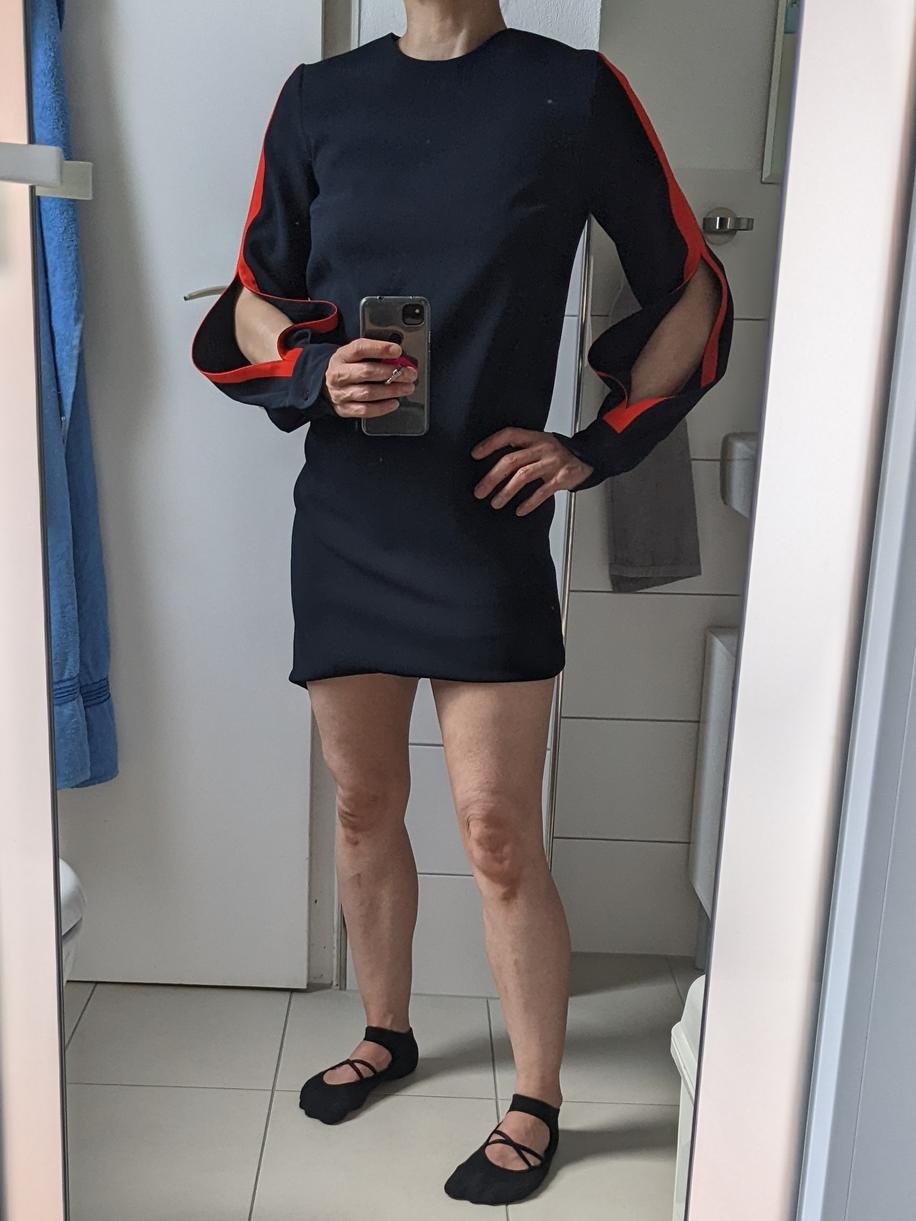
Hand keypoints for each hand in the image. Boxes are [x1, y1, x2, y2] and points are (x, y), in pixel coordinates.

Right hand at [322, 338, 417, 417]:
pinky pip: (365, 410)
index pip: (360, 349)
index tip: (397, 351)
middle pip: (367, 372)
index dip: (380, 349)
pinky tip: (394, 402)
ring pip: (368, 393)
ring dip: (391, 391)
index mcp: (342, 356)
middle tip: (409, 374)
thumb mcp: (355, 355)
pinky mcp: (344, 409)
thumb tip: (398, 358)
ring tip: (406, 388)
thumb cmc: (347, 367)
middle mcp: (339, 374)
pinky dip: (382, 407)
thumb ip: (373, 354)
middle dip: (392, 373)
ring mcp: (341, 393)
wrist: (325, 384)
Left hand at [470, 427, 595, 514]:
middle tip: (480, 491)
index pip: (509, 435)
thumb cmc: (559, 454)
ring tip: (495, 503)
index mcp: (535, 437)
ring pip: (523, 476)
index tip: (475, 455)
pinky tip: (520, 510)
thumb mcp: (540, 445)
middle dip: (492, 477)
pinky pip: (542, 491)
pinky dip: (530, 502)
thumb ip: (521, 451)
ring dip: (506, 491)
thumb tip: (494, 467)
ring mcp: (553, 462)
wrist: (589, 458)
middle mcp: (543, 448)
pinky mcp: (562, 477)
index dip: (491, 443)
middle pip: (512, 460)